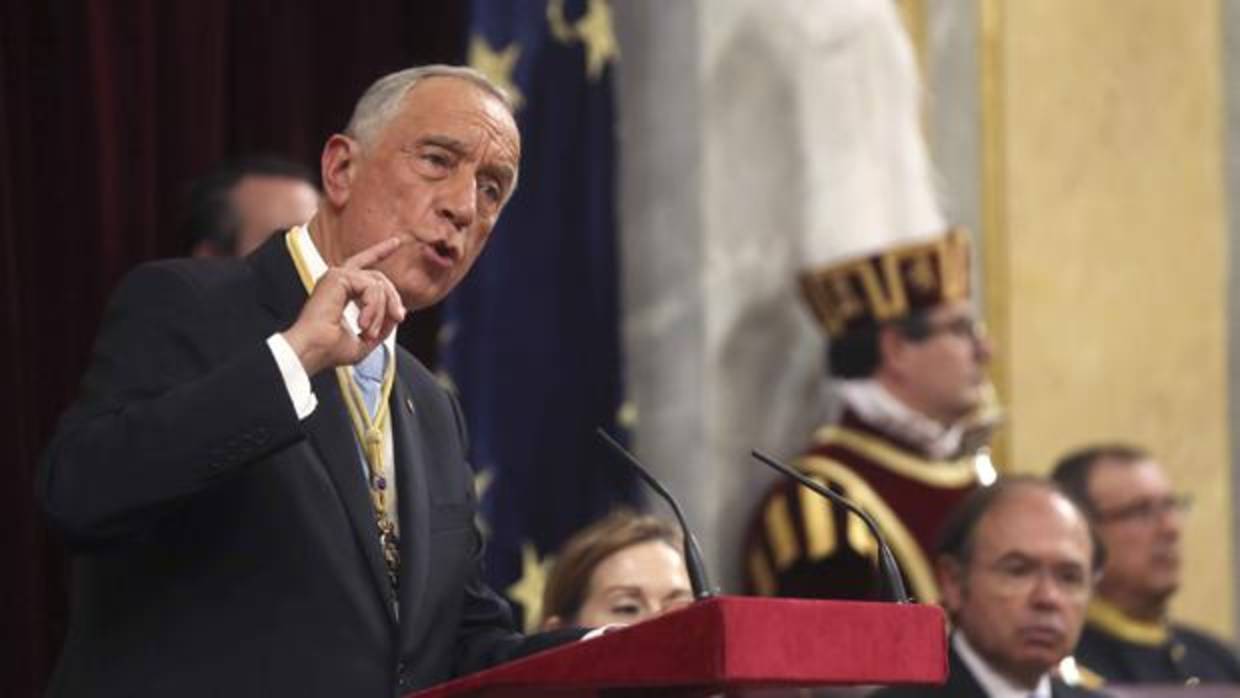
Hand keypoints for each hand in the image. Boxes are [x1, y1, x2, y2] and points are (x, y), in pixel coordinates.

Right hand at [282, 237, 406, 374]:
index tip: (397, 242)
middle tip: (399, 317)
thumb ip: (382, 325)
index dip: (380, 251)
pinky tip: (363, 323)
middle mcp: (337, 280)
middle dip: (392, 297)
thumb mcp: (365, 340)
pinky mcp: (337, 277)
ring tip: (368, 330)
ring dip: (381, 310)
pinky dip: (373, 307)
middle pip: (377, 277)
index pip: (364, 266)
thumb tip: (397, 315)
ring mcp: (336, 276)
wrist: (312, 351)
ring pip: (377, 283)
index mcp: (341, 290)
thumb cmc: (330, 350)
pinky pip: (371, 287)